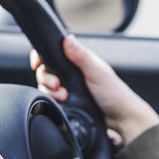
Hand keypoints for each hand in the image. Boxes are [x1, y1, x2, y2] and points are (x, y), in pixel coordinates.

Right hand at [31, 34, 158, 144]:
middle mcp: (72, 72)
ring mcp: (69, 87)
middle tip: (57, 85)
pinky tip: (62, 102)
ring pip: (47, 85)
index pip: (54, 52)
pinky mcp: (67, 101)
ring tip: (63, 96)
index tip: (38, 64)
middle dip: (46, 77)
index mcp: (79, 60)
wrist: (120, 119)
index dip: (42, 57)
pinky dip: (52, 100)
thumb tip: (68, 39)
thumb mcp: (97, 72)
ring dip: (50, 90)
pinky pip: (51, 98)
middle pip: (46, 70)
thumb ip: (81, 56)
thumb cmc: (114, 93)